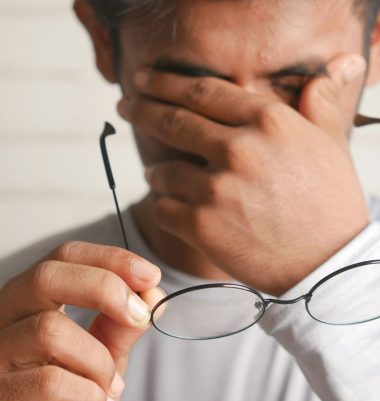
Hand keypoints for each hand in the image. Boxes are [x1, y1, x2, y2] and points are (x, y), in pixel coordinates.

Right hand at [0, 241, 161, 400]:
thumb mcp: (106, 359)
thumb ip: (123, 326)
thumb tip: (151, 295)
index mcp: (34, 300)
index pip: (66, 256)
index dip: (110, 259)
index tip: (150, 275)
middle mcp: (7, 318)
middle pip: (47, 276)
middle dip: (105, 289)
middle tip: (139, 314)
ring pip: (49, 330)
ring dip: (98, 360)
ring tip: (110, 385)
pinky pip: (47, 382)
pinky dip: (89, 395)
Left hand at [119, 54, 368, 294]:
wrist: (326, 265)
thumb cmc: (330, 204)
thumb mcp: (331, 144)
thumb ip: (321, 102)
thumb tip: (336, 65)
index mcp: (267, 122)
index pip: (203, 91)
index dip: (166, 82)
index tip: (144, 79)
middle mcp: (238, 149)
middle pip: (172, 122)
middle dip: (142, 110)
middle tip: (125, 105)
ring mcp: (216, 189)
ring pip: (162, 172)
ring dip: (157, 173)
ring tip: (159, 176)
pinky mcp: (201, 227)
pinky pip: (162, 209)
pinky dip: (164, 207)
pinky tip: (174, 209)